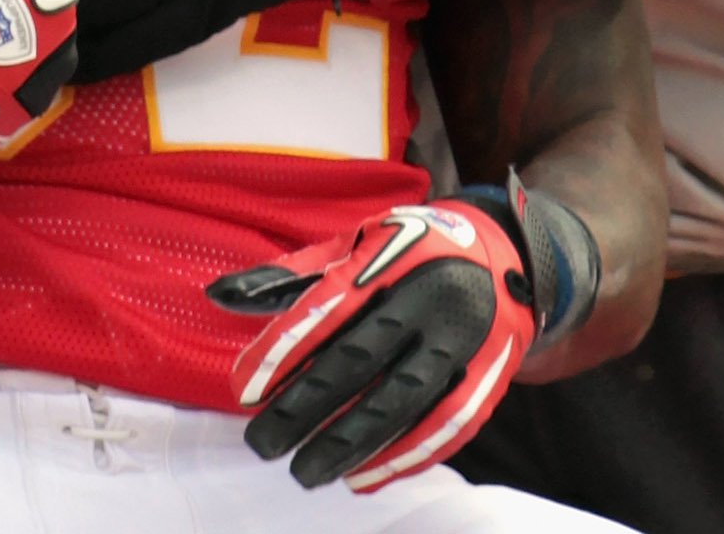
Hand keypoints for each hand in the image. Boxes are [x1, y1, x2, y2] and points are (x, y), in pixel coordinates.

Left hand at [208, 196, 546, 491]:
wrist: (506, 253)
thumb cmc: (407, 250)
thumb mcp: (351, 245)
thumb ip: (286, 275)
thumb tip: (217, 296)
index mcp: (386, 257)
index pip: (325, 310)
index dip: (281, 351)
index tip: (244, 390)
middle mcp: (427, 297)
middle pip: (358, 360)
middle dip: (304, 407)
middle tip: (262, 443)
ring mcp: (463, 339)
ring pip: (401, 400)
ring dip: (349, 442)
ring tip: (304, 471)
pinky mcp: (489, 374)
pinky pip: (446, 424)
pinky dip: (404, 456)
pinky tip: (363, 478)